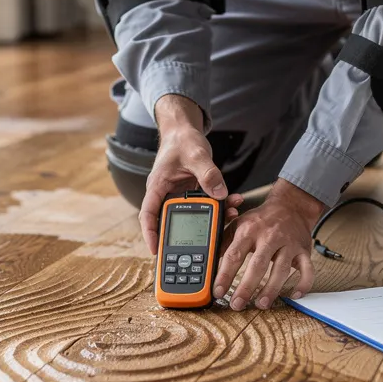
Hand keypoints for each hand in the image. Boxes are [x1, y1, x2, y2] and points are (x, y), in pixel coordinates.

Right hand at [140, 95, 243, 254]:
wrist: (186, 131)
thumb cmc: (183, 140)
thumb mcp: (196, 154)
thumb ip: (208, 174)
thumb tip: (221, 194)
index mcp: (158, 186)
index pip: (149, 213)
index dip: (150, 233)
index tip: (155, 250)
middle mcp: (166, 194)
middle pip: (172, 221)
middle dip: (189, 234)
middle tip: (204, 247)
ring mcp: (180, 196)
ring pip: (192, 215)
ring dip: (211, 219)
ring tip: (230, 216)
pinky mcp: (192, 194)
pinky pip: (205, 206)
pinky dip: (218, 207)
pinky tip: (233, 204)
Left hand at [213, 180, 325, 309]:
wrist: (290, 206)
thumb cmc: (261, 220)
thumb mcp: (239, 224)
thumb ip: (224, 242)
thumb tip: (209, 264)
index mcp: (249, 230)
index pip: (234, 255)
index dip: (224, 275)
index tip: (218, 292)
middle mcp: (269, 236)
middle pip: (257, 265)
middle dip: (246, 287)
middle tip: (236, 304)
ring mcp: (289, 244)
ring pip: (281, 269)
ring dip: (271, 289)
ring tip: (261, 304)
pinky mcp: (304, 250)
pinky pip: (307, 269)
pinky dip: (304, 284)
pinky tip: (294, 295)